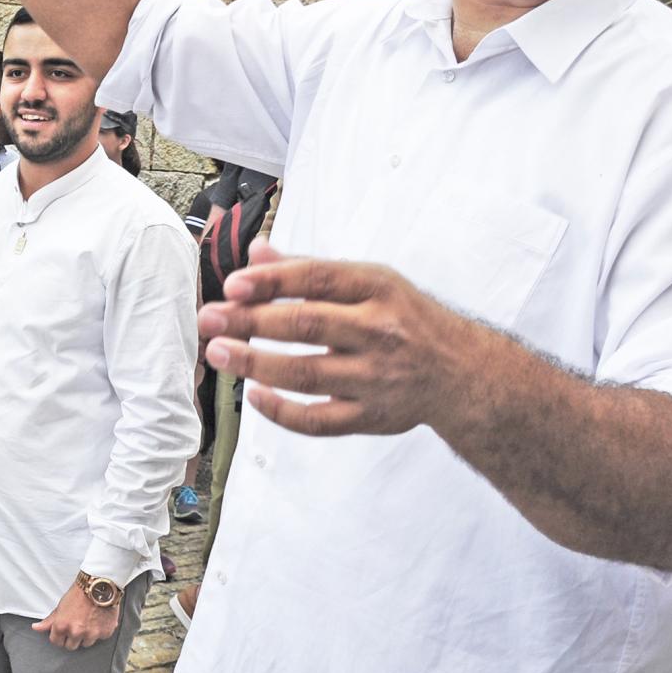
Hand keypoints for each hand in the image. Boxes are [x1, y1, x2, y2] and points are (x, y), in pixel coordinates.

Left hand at [32, 583, 120, 650]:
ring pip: (86, 644)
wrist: (99, 585)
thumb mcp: (60, 606)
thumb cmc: (79, 593)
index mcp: (62, 626)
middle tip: (76, 625)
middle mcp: (76, 632)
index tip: (63, 631)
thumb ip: (49, 621)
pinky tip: (98, 620)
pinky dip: (100, 631)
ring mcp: (91, 634)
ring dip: (86, 636)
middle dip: (72, 638)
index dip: (59, 636)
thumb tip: (36, 628)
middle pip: (71, 646)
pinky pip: (100, 638)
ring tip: (88, 621)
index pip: (56, 642)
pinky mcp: (105, 633)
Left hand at [195, 237, 496, 438]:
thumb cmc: (404, 318)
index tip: (233, 283)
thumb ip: (309, 269)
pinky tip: (254, 396)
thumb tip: (256, 252)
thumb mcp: (369, 281)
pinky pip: (319, 420)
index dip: (272, 280)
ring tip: (218, 353)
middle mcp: (380, 331)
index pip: (318, 279)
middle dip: (250, 321)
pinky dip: (282, 412)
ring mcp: (377, 378)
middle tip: (209, 318)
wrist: (462, 373)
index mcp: (379, 288)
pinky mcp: (372, 417)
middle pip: (306, 325)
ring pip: (306, 374)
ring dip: (255, 364)